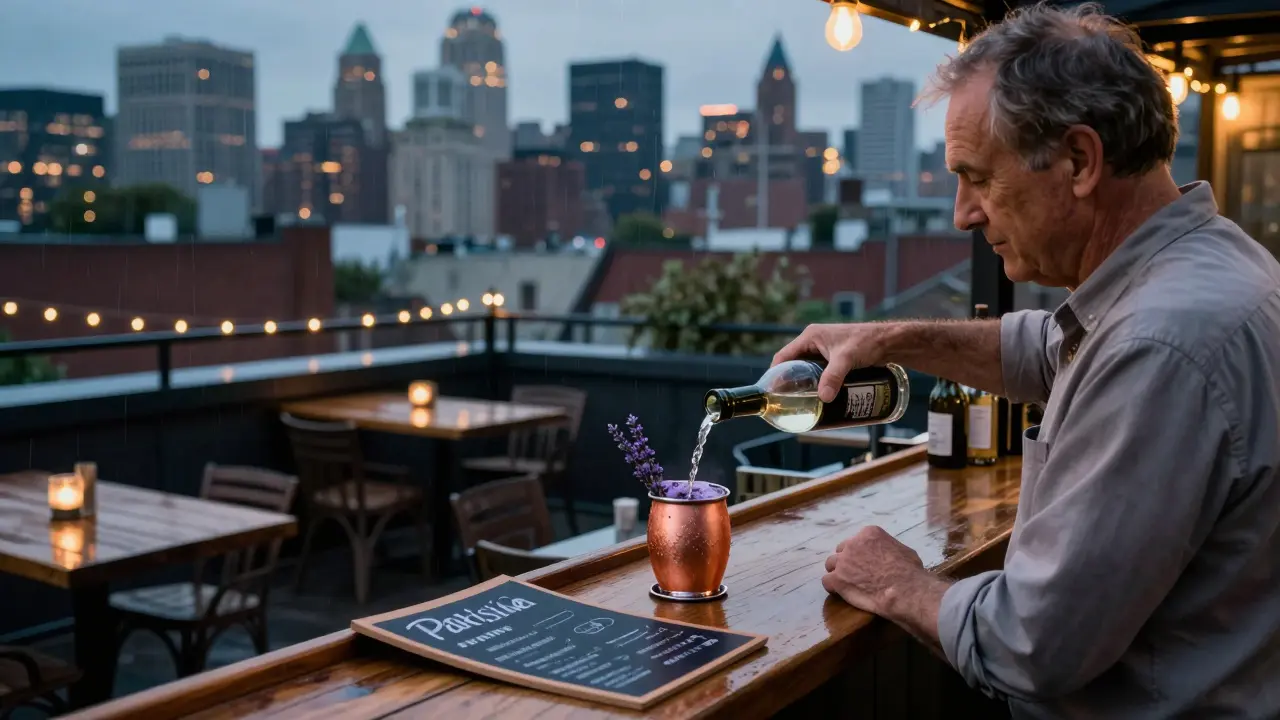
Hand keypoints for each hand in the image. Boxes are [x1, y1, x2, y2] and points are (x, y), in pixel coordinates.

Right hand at [773, 323, 889, 402]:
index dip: (775, 373)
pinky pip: (819, 373)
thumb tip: (823, 398)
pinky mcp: (835, 360)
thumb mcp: (846, 360)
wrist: (890, 341)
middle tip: (786, 401)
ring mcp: (825, 351)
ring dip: (803, 385)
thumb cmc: (868, 342)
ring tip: (800, 403)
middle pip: (793, 365)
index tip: (771, 391)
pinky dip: (815, 384)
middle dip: (789, 383)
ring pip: (806, 371)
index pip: (784, 356)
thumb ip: (833, 377)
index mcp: (810, 336)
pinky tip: (817, 397)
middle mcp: (814, 342)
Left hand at [822, 526, 926, 615]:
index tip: (866, 564)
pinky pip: (827, 581)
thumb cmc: (910, 572)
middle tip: (856, 574)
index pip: (856, 541)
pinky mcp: (837, 579)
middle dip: (847, 561)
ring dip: (837, 573)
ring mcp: (843, 561)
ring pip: (831, 564)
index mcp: (869, 534)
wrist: (904, 590)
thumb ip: (890, 549)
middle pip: (841, 551)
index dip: (860, 554)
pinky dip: (832, 587)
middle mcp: (853, 544)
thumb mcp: (904, 551)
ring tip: (847, 584)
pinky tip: (840, 593)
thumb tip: (891, 556)